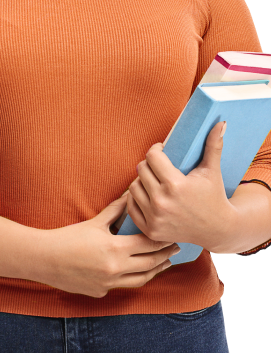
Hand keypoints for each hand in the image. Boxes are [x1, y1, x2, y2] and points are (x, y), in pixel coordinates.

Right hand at [37, 194, 178, 298]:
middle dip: (165, 255)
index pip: (149, 244)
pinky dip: (132, 278)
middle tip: (176, 248)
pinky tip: (137, 272)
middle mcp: (116, 269)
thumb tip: (130, 195)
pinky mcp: (100, 292)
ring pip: (141, 280)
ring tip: (164, 264)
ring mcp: (109, 284)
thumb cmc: (68, 237)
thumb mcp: (95, 222)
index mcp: (116, 249)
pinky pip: (122, 286)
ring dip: (155, 271)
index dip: (163, 240)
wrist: (44, 258)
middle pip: (150, 263)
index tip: (173, 235)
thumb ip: (115, 210)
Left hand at [125, 120, 233, 249]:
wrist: (217, 230)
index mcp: (175, 185)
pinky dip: (136, 199)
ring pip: (133, 187)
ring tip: (154, 180)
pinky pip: (131, 206)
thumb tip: (220, 123)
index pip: (152, 157)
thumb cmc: (214, 197)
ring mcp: (154, 218)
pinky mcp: (150, 229)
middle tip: (158, 166)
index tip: (162, 151)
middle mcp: (162, 202)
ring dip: (141, 181)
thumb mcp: (212, 171)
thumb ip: (213, 145)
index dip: (156, 150)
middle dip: (149, 164)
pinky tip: (147, 194)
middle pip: (141, 170)